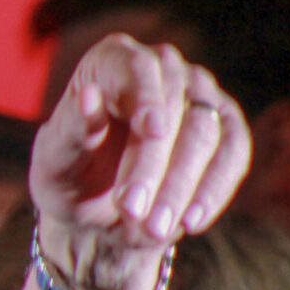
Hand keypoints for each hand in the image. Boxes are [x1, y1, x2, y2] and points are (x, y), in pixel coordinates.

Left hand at [29, 34, 250, 289]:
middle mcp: (163, 68)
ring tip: (154, 228)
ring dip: (181, 185)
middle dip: (153, 165)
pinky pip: (233, 156)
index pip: (136, 67)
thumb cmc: (68, 172)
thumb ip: (72, 128)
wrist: (93, 210)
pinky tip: (190, 222)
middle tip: (131, 210)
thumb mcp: (56, 156)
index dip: (146, 97)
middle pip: (173, 108)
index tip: (150, 131)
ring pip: (206, 134)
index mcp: (112, 60)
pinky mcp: (227, 128)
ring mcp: (200, 95)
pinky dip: (212, 192)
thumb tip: (89, 96)